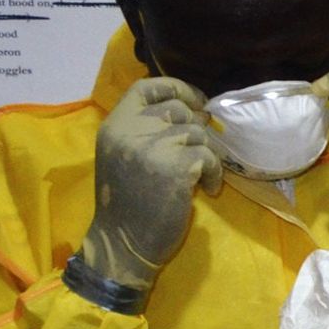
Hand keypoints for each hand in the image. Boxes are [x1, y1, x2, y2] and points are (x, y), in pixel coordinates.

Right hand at [79, 77, 221, 289]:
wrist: (123, 241)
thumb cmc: (127, 201)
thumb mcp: (125, 155)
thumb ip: (147, 130)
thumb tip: (197, 111)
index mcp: (114, 124)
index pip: (147, 86)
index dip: (177, 88)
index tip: (197, 102)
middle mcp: (130, 129)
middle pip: (179, 109)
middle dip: (197, 129)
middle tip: (201, 152)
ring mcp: (153, 147)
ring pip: (198, 133)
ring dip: (207, 155)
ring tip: (200, 177)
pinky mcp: (176, 167)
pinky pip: (209, 157)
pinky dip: (214, 173)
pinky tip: (207, 188)